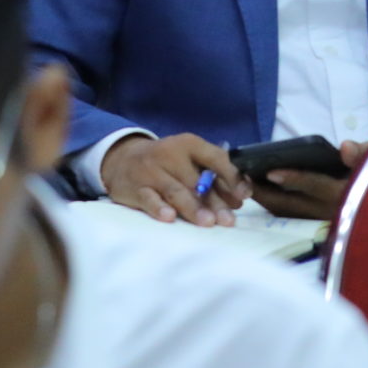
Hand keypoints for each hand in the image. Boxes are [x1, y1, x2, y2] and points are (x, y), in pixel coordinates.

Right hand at [99, 132, 246, 226]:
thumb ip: (213, 176)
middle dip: (214, 201)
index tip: (244, 195)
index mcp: (190, 144)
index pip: (216, 158)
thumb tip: (239, 198)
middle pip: (197, 181)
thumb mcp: (188, 160)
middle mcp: (171, 154)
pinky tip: (170, 217)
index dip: (232, 177)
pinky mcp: (135, 188)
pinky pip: (149, 199)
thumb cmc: (166, 163)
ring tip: (208, 223)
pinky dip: (159, 208)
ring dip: (193, 208)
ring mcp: (151, 171)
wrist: (122, 160)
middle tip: (228, 220)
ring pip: (176, 191)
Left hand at [246, 140, 367, 220]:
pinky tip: (264, 193)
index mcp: (346, 194)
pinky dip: (276, 206)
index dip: (294, 178)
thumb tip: (345, 146)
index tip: (271, 172)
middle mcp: (332, 213)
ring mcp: (324, 223)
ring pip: (288, 214)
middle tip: (244, 177)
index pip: (316, 186)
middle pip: (292, 205)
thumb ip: (363, 152)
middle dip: (267, 193)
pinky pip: (291, 217)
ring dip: (267, 201)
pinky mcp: (318, 227)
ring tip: (249, 184)